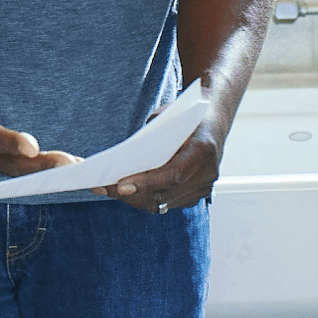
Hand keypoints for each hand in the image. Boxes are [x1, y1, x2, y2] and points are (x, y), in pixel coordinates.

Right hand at [0, 51, 79, 176]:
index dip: (10, 143)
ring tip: (81, 171)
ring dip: (51, 174)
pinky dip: (49, 174)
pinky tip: (76, 170)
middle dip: (41, 166)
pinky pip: (28, 173)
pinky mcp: (3, 165)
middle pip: (12, 165)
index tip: (32, 147)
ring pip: (23, 173)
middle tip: (69, 165)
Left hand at [93, 117, 221, 212]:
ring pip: (163, 203)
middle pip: (165, 193)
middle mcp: (206, 173)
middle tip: (104, 188)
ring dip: (134, 199)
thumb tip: (122, 161)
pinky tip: (126, 191)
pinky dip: (146, 198)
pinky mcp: (197, 195)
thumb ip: (149, 138)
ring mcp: (203, 187)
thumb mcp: (166, 116)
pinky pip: (167, 203)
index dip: (146, 183)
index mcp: (203, 149)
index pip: (173, 174)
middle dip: (132, 194)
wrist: (213, 121)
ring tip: (109, 191)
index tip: (121, 186)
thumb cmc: (186, 114)